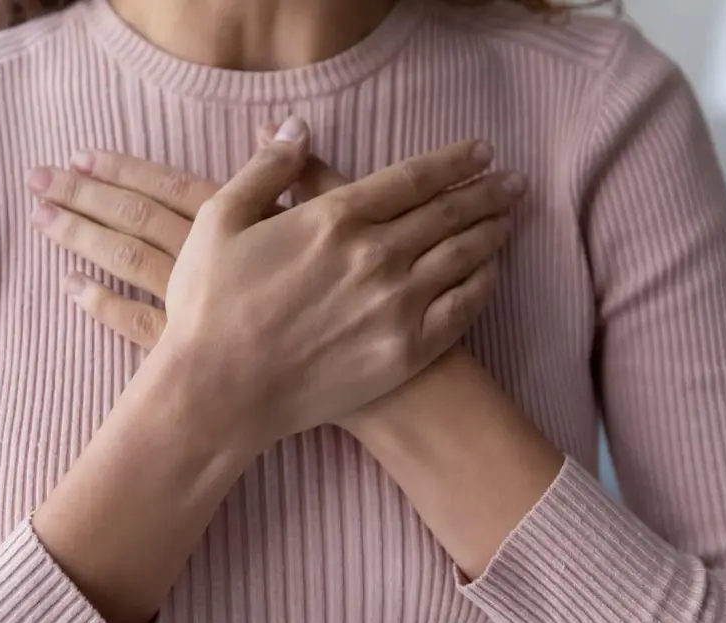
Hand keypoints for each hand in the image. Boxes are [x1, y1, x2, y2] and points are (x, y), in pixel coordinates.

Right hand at [28, 117, 523, 448]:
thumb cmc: (210, 306)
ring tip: (510, 218)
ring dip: (492, 232)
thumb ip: (266, 169)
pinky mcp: (404, 351)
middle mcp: (376, 255)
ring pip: (462, 257)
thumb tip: (297, 126)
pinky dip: (482, 285)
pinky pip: (460, 310)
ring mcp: (396, 305)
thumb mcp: (219, 221)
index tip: (482, 151)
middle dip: (487, 191)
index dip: (454, 161)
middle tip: (515, 181)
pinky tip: (491, 273)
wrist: (219, 393)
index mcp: (335, 218)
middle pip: (448, 213)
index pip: (413, 177)